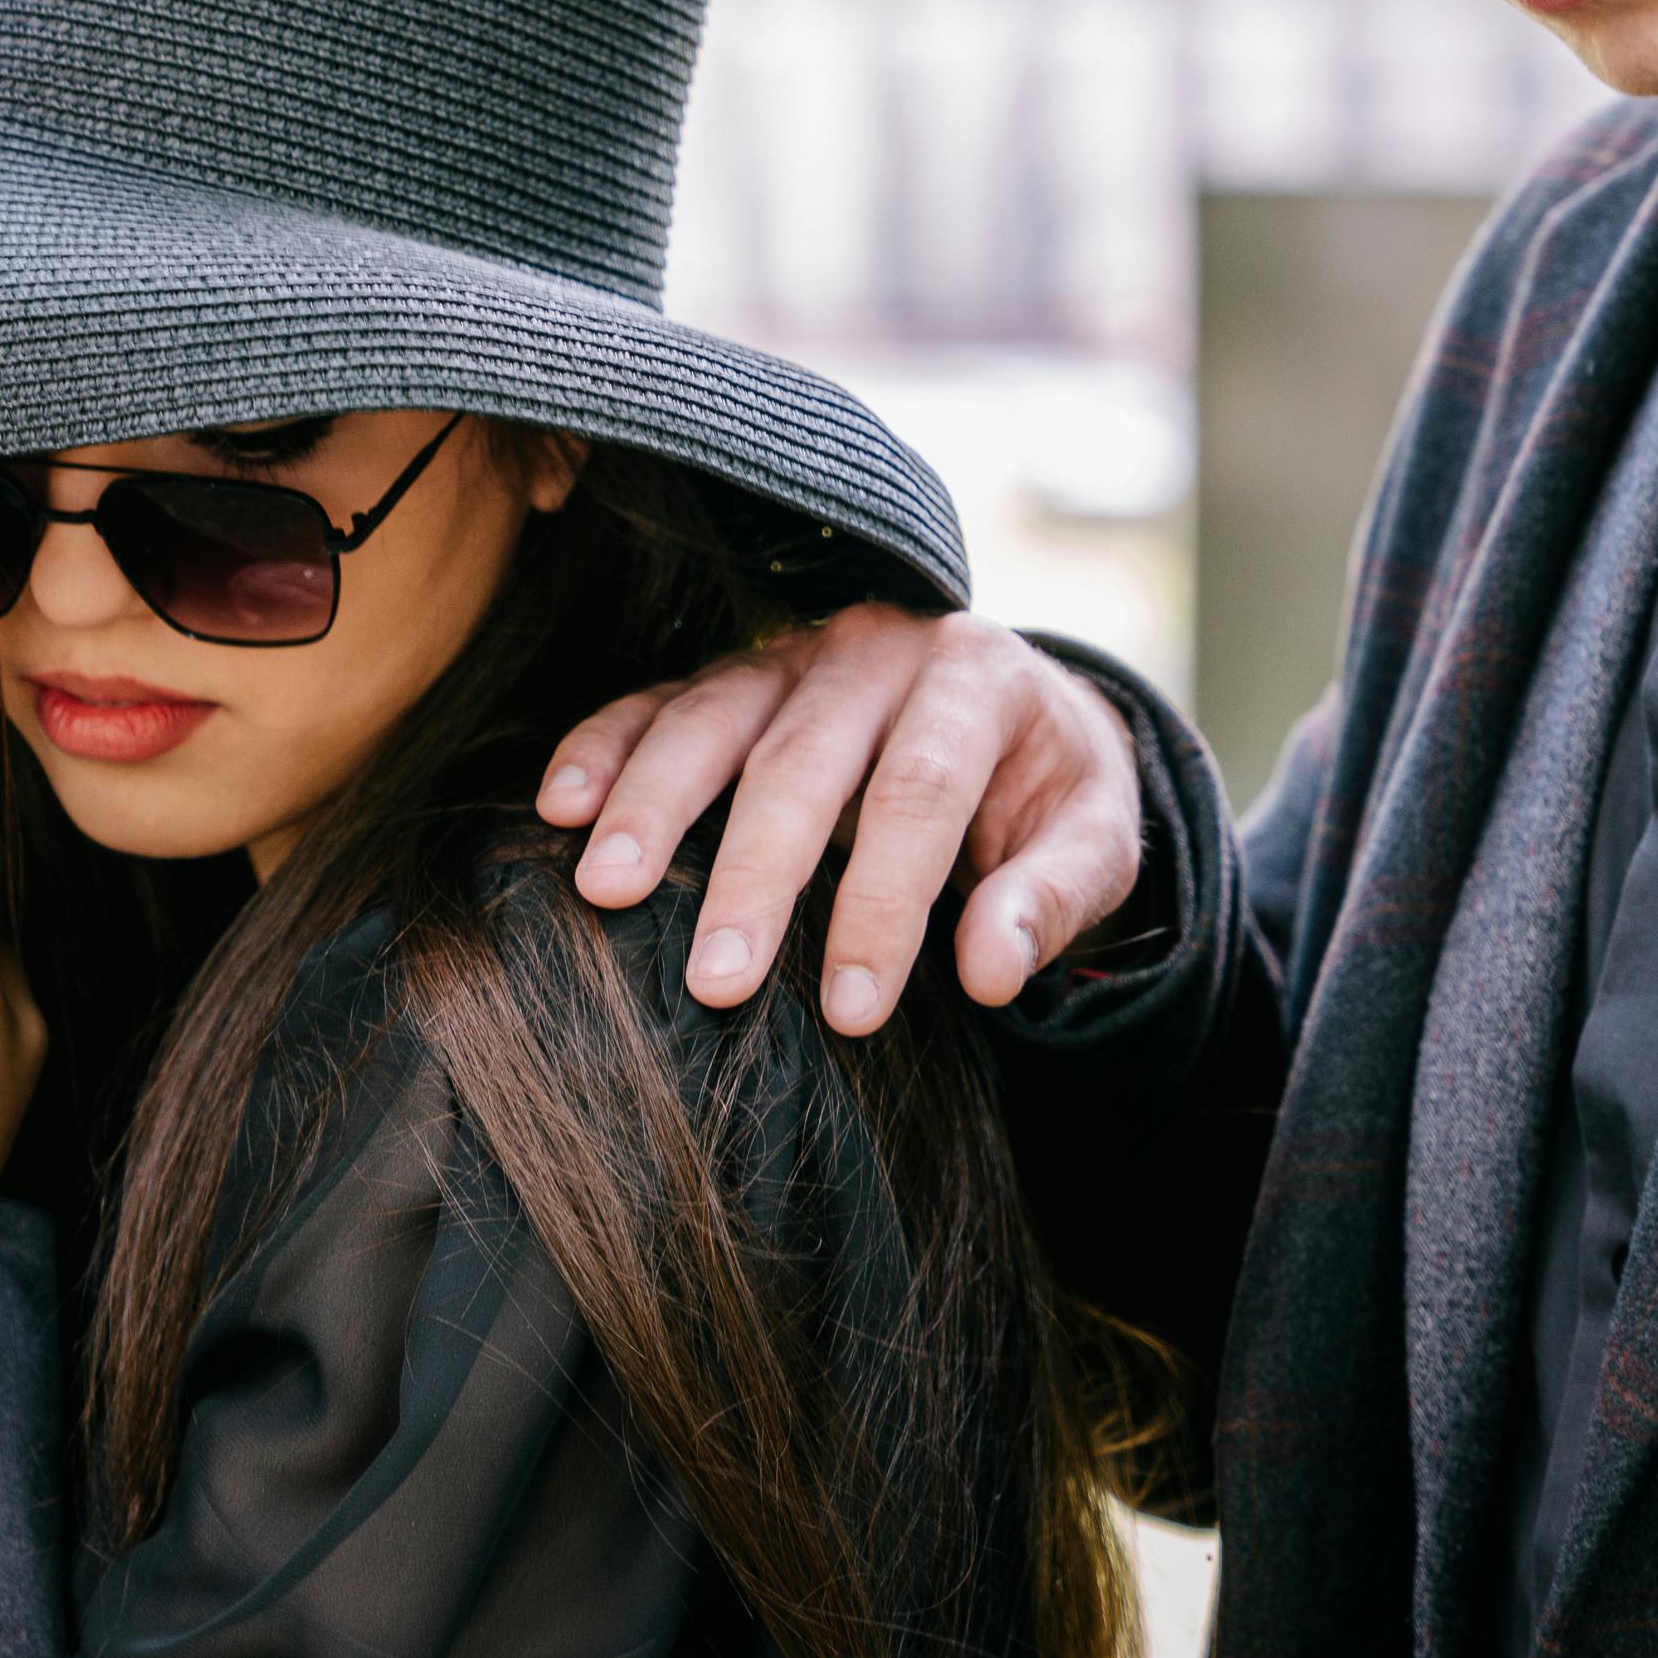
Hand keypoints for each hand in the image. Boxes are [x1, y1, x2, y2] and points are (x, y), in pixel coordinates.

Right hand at [540, 605, 1142, 1034]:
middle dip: (755, 874)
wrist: (1026, 715)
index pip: (921, 792)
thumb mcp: (1097, 840)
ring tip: (605, 889)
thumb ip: (1054, 897)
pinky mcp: (738, 673)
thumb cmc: (1052, 794)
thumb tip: (991, 969)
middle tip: (714, 981)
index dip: (882, 903)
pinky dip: (604, 745)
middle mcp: (878, 647)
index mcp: (978, 678)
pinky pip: (660, 699)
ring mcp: (797, 651)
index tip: (851, 1010)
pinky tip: (560, 807)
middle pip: (804, 760)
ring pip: (714, 717)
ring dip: (654, 804)